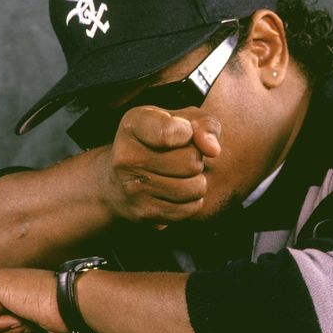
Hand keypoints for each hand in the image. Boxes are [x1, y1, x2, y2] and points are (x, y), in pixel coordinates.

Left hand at [0, 268, 86, 332]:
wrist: (79, 310)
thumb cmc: (73, 326)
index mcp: (24, 298)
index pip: (2, 329)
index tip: (41, 330)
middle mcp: (11, 288)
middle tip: (36, 326)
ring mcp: (1, 282)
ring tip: (31, 319)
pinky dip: (2, 326)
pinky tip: (23, 315)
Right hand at [101, 106, 220, 224]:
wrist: (119, 180)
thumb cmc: (160, 141)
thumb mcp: (180, 119)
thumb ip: (204, 124)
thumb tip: (213, 149)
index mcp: (134, 125)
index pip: (169, 133)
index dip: (188, 133)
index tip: (184, 132)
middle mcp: (127, 157)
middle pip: (191, 162)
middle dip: (195, 159)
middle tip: (180, 156)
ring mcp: (133, 188)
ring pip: (195, 187)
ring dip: (196, 181)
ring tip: (179, 174)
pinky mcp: (143, 212)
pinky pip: (190, 208)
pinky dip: (191, 200)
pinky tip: (175, 191)